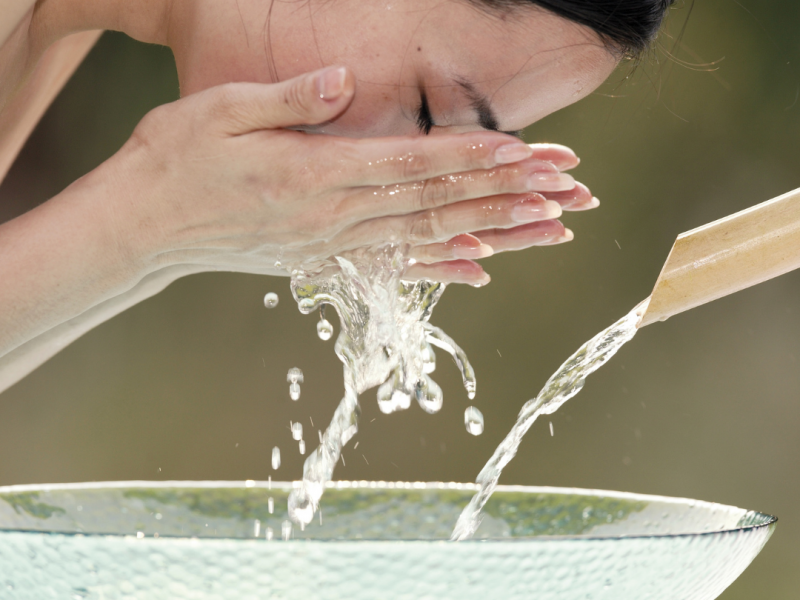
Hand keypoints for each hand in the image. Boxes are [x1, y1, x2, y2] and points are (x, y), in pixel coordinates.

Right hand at [104, 66, 583, 284]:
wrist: (143, 228)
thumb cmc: (175, 160)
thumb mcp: (221, 110)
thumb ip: (291, 97)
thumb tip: (346, 82)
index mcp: (315, 174)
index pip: (411, 164)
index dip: (470, 158)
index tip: (524, 153)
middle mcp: (333, 218)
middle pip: (435, 205)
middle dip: (504, 195)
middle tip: (562, 191)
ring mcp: (331, 246)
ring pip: (428, 239)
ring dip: (492, 233)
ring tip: (546, 230)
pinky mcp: (323, 263)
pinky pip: (394, 269)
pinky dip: (441, 269)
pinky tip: (480, 270)